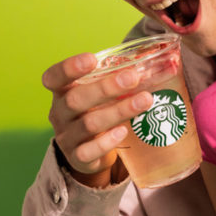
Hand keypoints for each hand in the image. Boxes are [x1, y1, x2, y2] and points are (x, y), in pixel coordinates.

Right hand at [42, 52, 176, 185]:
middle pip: (75, 99)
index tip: (92, 59)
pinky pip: (88, 151)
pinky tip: (124, 131)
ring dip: (119, 111)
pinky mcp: (77, 157)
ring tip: (145, 100)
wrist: (88, 152)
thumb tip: (161, 63)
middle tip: (133, 77)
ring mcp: (66, 137)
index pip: (54, 78)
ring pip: (89, 124)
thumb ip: (116, 79)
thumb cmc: (96, 112)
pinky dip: (106, 142)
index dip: (69, 68)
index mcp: (62, 92)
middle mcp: (59, 113)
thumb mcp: (98, 95)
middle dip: (105, 88)